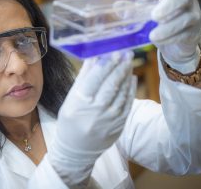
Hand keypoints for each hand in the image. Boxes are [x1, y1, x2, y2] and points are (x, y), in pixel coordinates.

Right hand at [48, 51, 136, 185]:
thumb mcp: (70, 99)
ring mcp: (110, 118)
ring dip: (126, 75)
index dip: (107, 63)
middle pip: (111, 83)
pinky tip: (131, 78)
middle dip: (120, 65)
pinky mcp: (119, 124)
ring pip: (122, 92)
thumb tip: (94, 58)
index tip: (114, 51)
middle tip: (126, 52)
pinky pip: (128, 103)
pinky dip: (130, 89)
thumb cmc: (70, 121)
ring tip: (128, 62)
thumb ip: (83, 78)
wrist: (76, 150)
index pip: (96, 78)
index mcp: (80, 102)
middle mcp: (96, 110)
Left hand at [136, 0, 200, 71]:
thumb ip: (134, 12)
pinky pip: (185, 33)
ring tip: (152, 36)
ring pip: (185, 18)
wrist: (175, 45)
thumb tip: (117, 7)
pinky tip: (160, 42)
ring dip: (168, 27)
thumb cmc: (159, 25)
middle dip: (167, 5)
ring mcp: (193, 15)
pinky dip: (171, 38)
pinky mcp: (194, 32)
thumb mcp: (145, 18)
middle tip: (154, 16)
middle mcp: (185, 1)